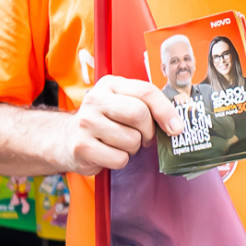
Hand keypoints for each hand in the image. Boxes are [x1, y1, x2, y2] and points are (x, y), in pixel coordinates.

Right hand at [61, 75, 180, 174]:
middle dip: (148, 131)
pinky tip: (109, 152)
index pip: (146, 92)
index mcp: (110, 84)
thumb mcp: (125, 103)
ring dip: (133, 148)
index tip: (176, 128)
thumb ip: (149, 106)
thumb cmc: (106, 121)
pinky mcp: (82, 146)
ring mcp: (86, 122)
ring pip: (131, 140)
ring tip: (120, 143)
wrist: (68, 138)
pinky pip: (119, 159)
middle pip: (139, 114)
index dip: (166, 111)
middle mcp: (95, 99)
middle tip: (144, 137)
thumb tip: (177, 125)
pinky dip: (121, 160)